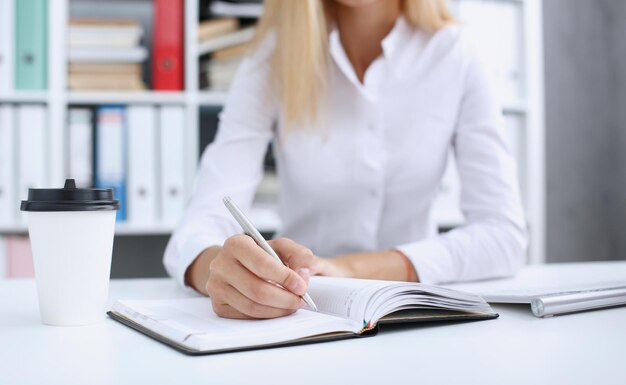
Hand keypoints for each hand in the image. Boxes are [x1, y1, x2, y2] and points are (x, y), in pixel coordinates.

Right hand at [205, 236, 321, 318]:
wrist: (236, 265)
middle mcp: (221, 264)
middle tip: (300, 300)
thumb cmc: (262, 256)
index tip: (302, 286)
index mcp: (236, 244)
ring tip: (292, 305)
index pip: (262, 264)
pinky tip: (277, 309)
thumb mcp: (282, 247)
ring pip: (252, 306)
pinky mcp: (218, 305)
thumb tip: (303, 273)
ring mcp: (216, 286)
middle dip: (284, 298)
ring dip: (278, 310)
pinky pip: (246, 316)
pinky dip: (266, 316)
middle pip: (257, 289)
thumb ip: (299, 255)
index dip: (285, 278)